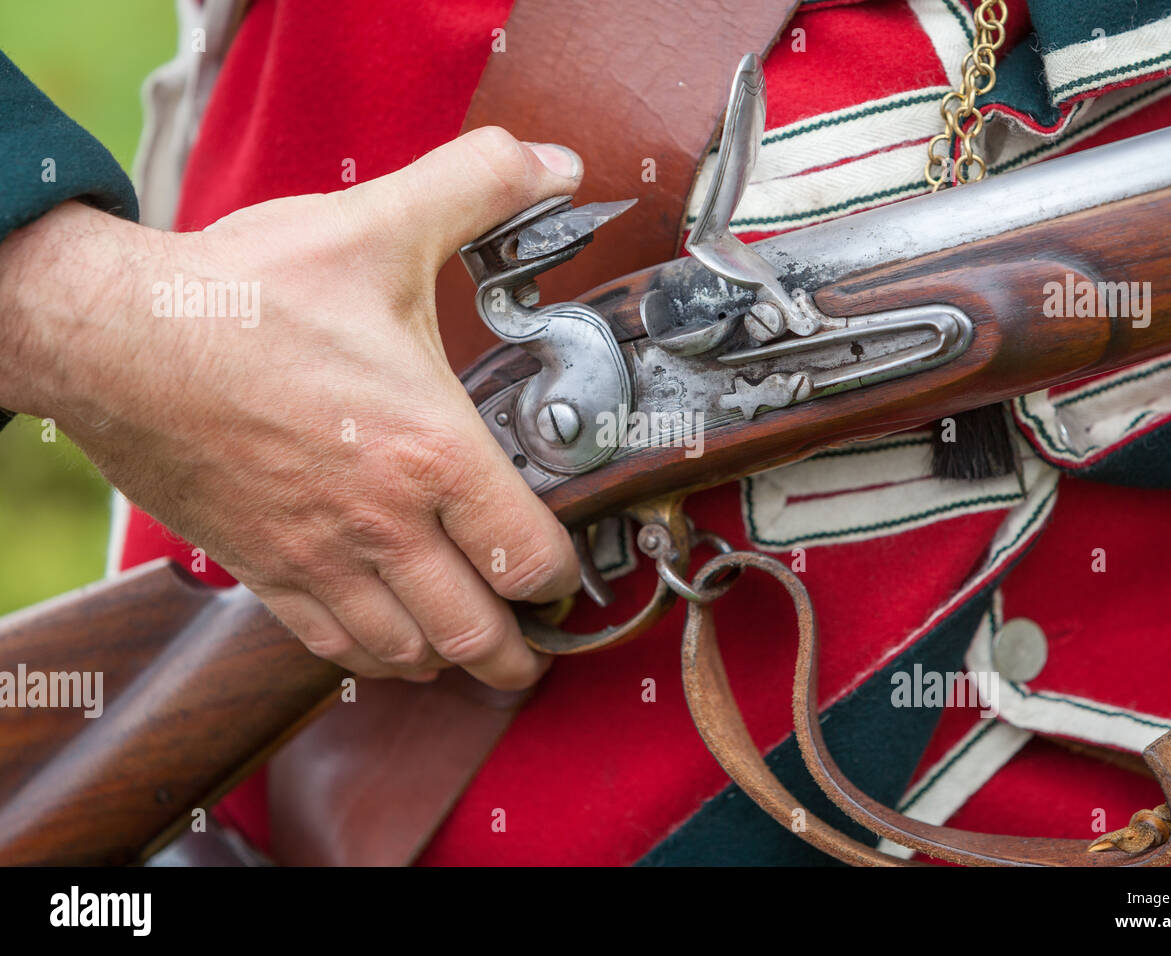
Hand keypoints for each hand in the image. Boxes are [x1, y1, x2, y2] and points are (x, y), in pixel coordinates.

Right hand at [0, 128, 584, 688]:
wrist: (115, 337)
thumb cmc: (243, 296)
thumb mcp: (376, 226)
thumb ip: (478, 187)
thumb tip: (555, 162)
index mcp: (428, 451)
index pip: (527, 556)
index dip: (563, 578)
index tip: (568, 572)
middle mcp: (380, 523)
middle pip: (474, 633)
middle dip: (517, 651)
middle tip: (535, 643)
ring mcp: (317, 556)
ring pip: (405, 652)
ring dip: (448, 657)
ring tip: (470, 644)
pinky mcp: (262, 567)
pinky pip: (329, 647)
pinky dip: (373, 656)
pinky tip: (387, 638)